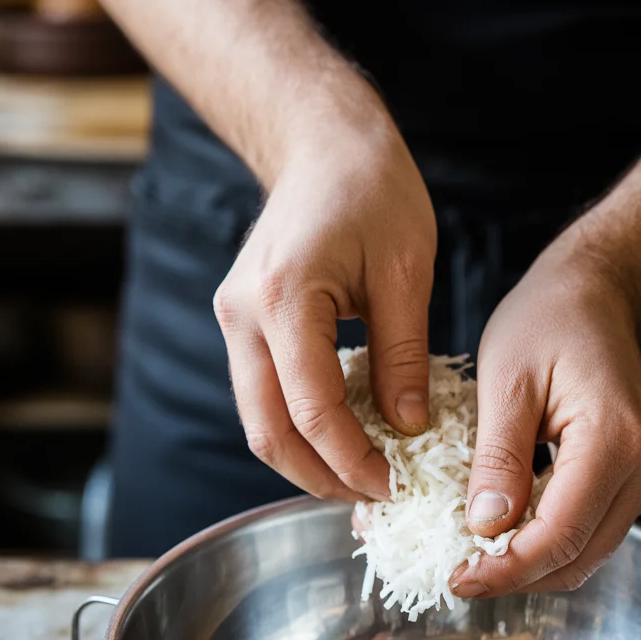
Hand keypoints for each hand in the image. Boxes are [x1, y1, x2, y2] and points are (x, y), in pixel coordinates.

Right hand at [213, 67, 436, 501]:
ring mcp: (233, 320)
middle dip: (321, 476)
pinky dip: (299, 427)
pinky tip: (344, 437)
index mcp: (284, 298)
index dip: (353, 459)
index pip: (312, 410)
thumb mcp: (405, 272)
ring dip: (306, 459)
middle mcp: (242, 314)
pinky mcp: (242, 323)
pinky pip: (263, 395)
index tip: (394, 485)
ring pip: (258, 420)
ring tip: (362, 476)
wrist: (321, 142)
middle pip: (267, 431)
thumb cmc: (371, 189)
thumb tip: (407, 429)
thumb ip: (403, 355)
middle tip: (374, 497)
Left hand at [450, 236, 640, 596]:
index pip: (561, 535)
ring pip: (586, 553)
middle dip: (516, 576)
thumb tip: (485, 528)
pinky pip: (590, 530)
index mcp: (616, 440)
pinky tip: (505, 534)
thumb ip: (498, 458)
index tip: (459, 579)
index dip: (507, 569)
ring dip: (531, 565)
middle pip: (578, 556)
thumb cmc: (549, 320)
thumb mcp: (506, 380)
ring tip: (474, 560)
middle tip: (459, 576)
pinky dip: (547, 542)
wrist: (594, 296)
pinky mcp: (635, 479)